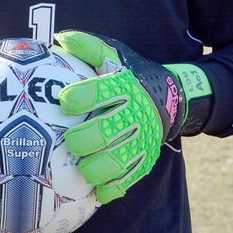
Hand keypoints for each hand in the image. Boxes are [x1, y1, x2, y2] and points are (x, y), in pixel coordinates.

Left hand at [56, 31, 197, 204]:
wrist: (171, 97)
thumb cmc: (129, 74)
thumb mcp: (113, 55)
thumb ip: (88, 47)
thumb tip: (61, 38)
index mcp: (126, 86)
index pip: (104, 90)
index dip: (84, 96)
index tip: (65, 100)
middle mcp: (137, 114)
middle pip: (110, 130)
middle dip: (87, 139)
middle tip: (70, 142)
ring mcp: (143, 139)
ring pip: (120, 159)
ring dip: (99, 169)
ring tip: (82, 171)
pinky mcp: (146, 159)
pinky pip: (129, 179)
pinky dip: (113, 188)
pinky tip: (96, 193)